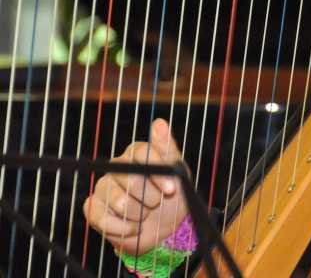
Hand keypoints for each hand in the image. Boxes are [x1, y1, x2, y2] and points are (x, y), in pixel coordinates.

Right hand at [83, 119, 188, 255]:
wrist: (164, 228)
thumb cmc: (171, 196)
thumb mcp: (177, 172)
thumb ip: (167, 147)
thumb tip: (159, 122)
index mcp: (137, 153)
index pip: (143, 153)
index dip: (158, 173)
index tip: (171, 189)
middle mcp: (117, 166)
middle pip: (132, 179)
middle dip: (151, 198)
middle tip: (156, 203)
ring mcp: (103, 186)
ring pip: (120, 202)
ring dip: (139, 215)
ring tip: (144, 214)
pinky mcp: (92, 208)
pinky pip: (102, 218)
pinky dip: (123, 228)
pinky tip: (132, 227)